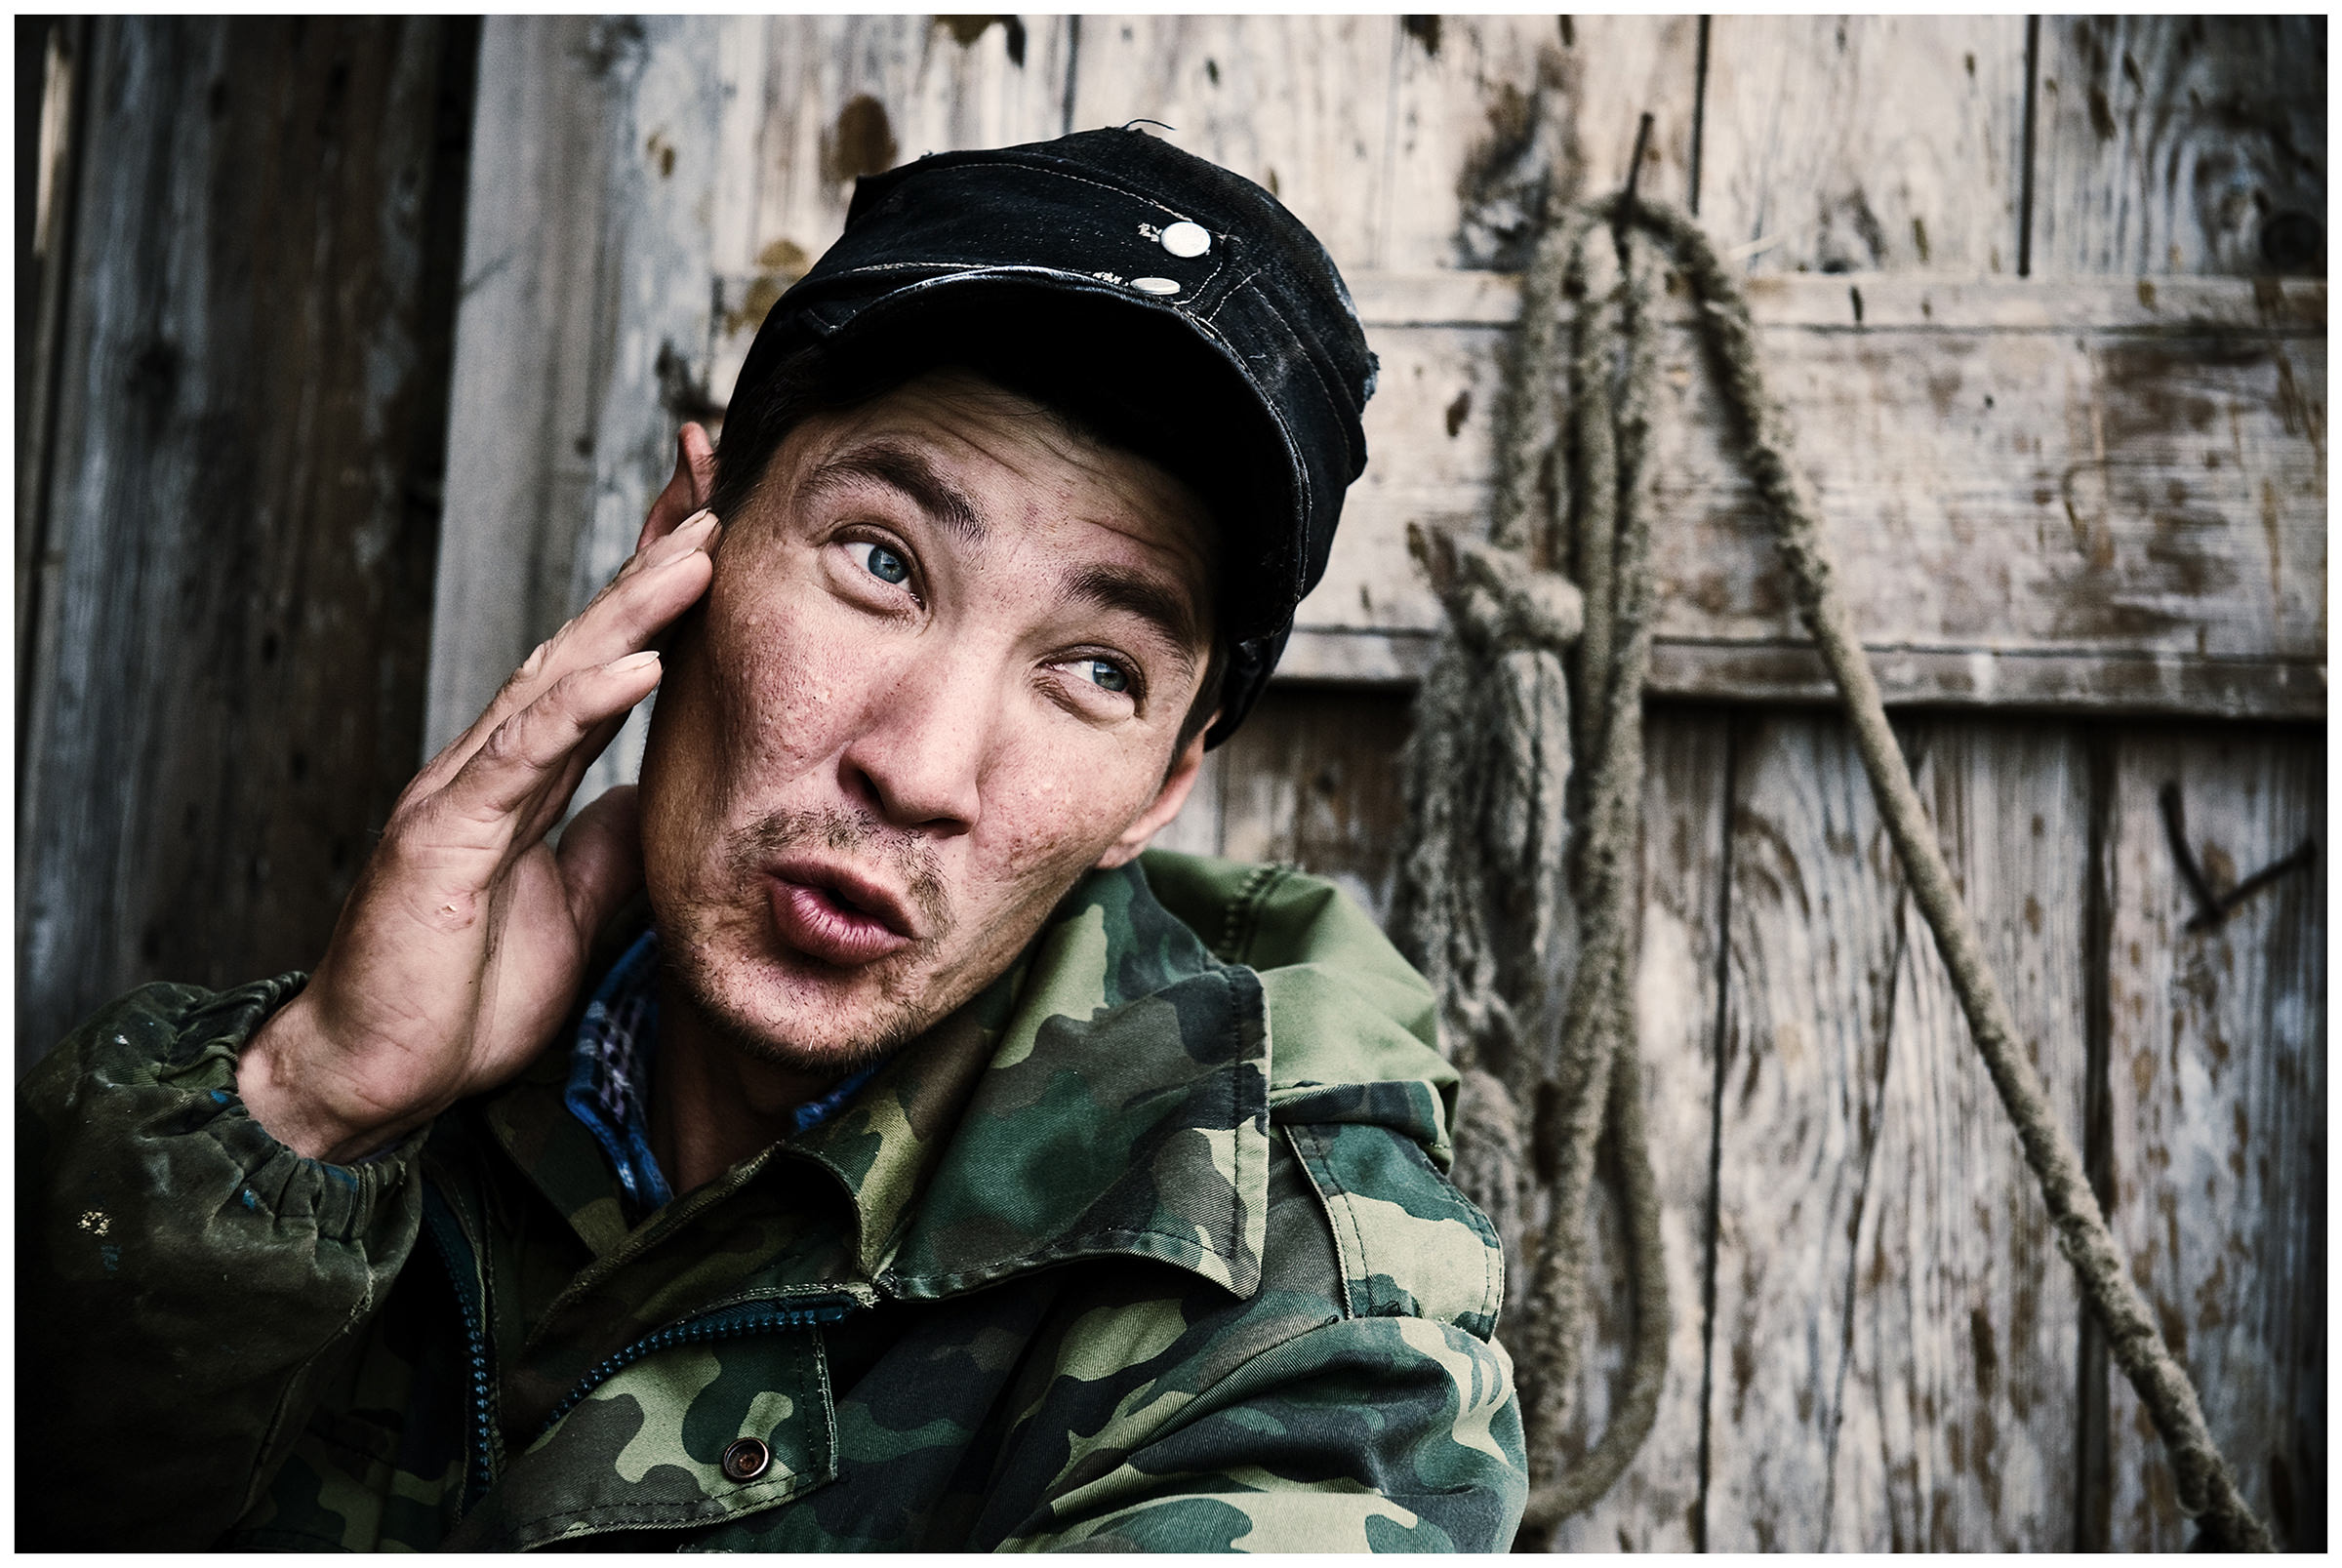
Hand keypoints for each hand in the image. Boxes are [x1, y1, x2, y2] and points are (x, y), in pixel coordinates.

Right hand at [241, 425, 721, 1160]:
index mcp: (530, 780)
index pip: (607, 668)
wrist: (374, 1077)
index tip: (723, 537)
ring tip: (701, 553)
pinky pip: (522, 756)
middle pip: (585, 643)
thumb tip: (663, 797)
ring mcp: (463, 790)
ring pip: (558, 677)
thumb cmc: (466, 998)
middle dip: (653, 568)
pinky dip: (582, 704)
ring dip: (633, 611)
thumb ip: (615, 846)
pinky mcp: (442, 834)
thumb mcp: (580, 914)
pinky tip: (638, 663)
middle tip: (717, 493)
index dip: (662, 602)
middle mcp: (495, 765)